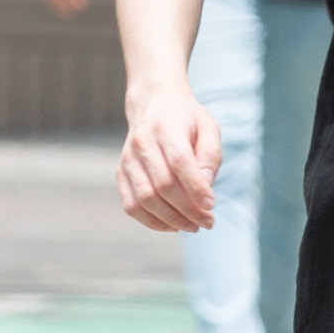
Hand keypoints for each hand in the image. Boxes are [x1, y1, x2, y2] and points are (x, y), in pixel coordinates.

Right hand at [117, 89, 220, 233]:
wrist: (154, 106)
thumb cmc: (187, 121)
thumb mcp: (208, 128)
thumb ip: (210, 156)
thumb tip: (206, 188)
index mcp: (166, 127)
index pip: (179, 161)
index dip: (195, 187)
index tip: (212, 206)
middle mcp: (142, 142)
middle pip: (163, 185)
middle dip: (188, 210)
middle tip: (208, 222)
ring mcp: (128, 159)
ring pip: (145, 199)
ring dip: (172, 219)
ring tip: (193, 226)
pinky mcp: (121, 174)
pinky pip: (131, 206)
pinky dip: (152, 221)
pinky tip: (172, 225)